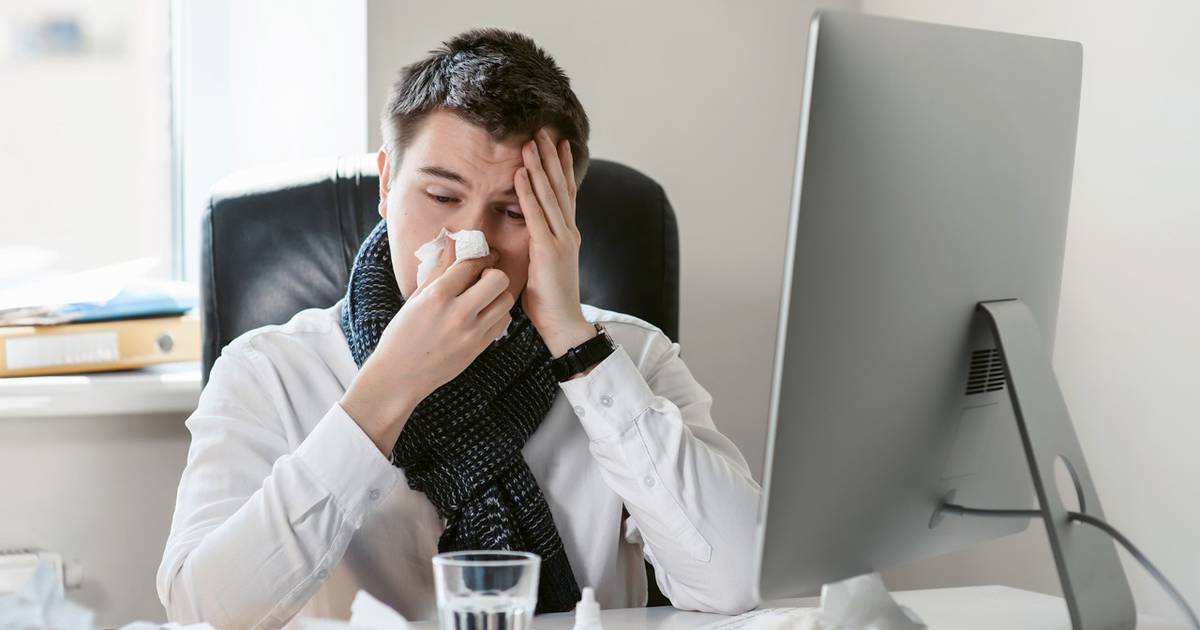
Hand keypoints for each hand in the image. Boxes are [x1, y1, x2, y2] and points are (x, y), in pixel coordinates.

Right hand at [340, 243, 512, 454]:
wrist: (400, 375)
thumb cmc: (402, 335)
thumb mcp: (415, 299)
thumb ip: (438, 273)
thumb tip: (454, 248)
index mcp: (437, 296)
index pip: (471, 265)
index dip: (481, 257)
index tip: (485, 256)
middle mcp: (458, 313)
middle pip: (498, 280)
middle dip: (493, 274)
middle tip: (484, 279)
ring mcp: (471, 332)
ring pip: (506, 301)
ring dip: (498, 295)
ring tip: (485, 298)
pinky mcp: (479, 348)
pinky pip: (502, 322)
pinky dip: (497, 314)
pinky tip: (483, 315)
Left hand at [515, 128, 595, 356]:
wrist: (563, 323)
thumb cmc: (549, 300)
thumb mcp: (546, 266)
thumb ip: (540, 246)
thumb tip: (529, 236)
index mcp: (568, 234)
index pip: (566, 193)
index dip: (562, 167)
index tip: (559, 144)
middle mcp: (568, 231)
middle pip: (560, 186)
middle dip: (551, 157)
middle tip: (543, 131)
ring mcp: (560, 239)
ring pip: (549, 194)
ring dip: (539, 166)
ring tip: (531, 143)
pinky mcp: (548, 249)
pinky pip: (535, 215)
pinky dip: (527, 193)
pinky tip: (520, 174)